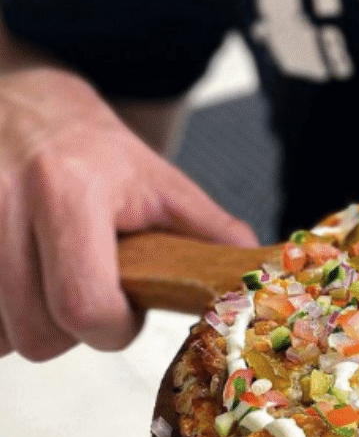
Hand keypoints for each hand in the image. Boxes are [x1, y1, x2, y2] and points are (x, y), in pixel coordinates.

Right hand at [0, 67, 257, 359]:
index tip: (126, 310)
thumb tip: (256, 278)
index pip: (84, 306)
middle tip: (91, 295)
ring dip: (30, 326)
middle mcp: (6, 202)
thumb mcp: (162, 182)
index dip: (114, 328)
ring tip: (53, 282)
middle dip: (73, 332)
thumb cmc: (94, 149)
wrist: (25, 102)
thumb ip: (212, 233)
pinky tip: (21, 285)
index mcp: (70, 191)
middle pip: (37, 333)